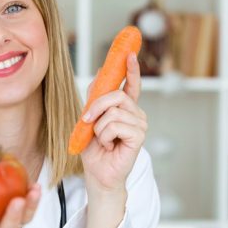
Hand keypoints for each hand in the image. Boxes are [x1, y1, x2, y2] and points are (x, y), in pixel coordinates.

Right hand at [0, 183, 41, 227]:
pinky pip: (31, 209)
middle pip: (7, 227)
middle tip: (17, 201)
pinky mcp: (23, 218)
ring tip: (34, 190)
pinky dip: (34, 198)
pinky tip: (35, 185)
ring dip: (31, 206)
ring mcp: (12, 225)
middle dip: (13, 215)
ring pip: (23, 220)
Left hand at [80, 53, 146, 192]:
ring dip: (99, 128)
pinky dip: (105, 137)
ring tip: (103, 140)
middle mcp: (136, 114)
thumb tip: (100, 72)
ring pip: (112, 112)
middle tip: (87, 121)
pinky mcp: (139, 136)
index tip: (129, 53)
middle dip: (97, 106)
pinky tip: (110, 146)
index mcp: (126, 109)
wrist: (97, 173)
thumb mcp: (90, 118)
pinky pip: (115, 125)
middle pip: (116, 95)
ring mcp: (140, 124)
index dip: (131, 68)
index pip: (131, 84)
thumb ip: (96, 97)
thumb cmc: (95, 150)